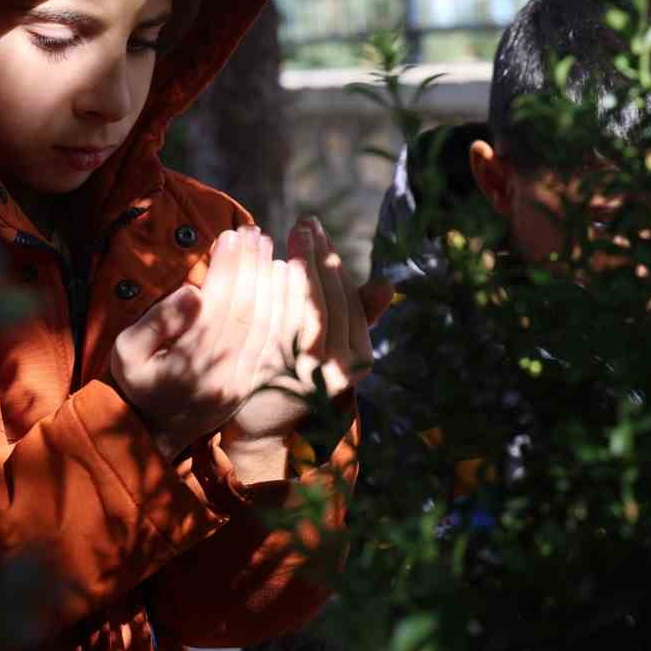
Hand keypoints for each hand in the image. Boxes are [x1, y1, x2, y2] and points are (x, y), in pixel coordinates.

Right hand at [110, 225, 286, 460]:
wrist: (153, 433)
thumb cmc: (135, 383)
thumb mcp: (126, 352)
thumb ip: (156, 322)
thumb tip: (193, 292)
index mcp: (188, 365)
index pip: (217, 306)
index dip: (227, 268)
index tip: (231, 234)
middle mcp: (222, 375)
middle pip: (245, 311)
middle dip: (251, 266)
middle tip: (255, 232)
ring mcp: (242, 382)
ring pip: (266, 324)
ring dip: (270, 282)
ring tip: (268, 248)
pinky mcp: (254, 384)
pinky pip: (276, 341)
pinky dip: (283, 307)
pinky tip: (282, 280)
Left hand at [228, 217, 375, 446]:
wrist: (263, 426)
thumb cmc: (300, 375)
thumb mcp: (333, 346)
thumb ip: (356, 316)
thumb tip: (387, 285)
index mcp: (358, 358)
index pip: (349, 298)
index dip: (334, 263)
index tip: (320, 233)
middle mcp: (338, 369)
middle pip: (329, 299)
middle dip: (317, 256)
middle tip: (305, 224)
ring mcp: (307, 373)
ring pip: (307, 307)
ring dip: (299, 266)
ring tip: (286, 236)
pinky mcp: (274, 373)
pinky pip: (278, 323)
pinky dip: (275, 292)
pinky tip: (266, 267)